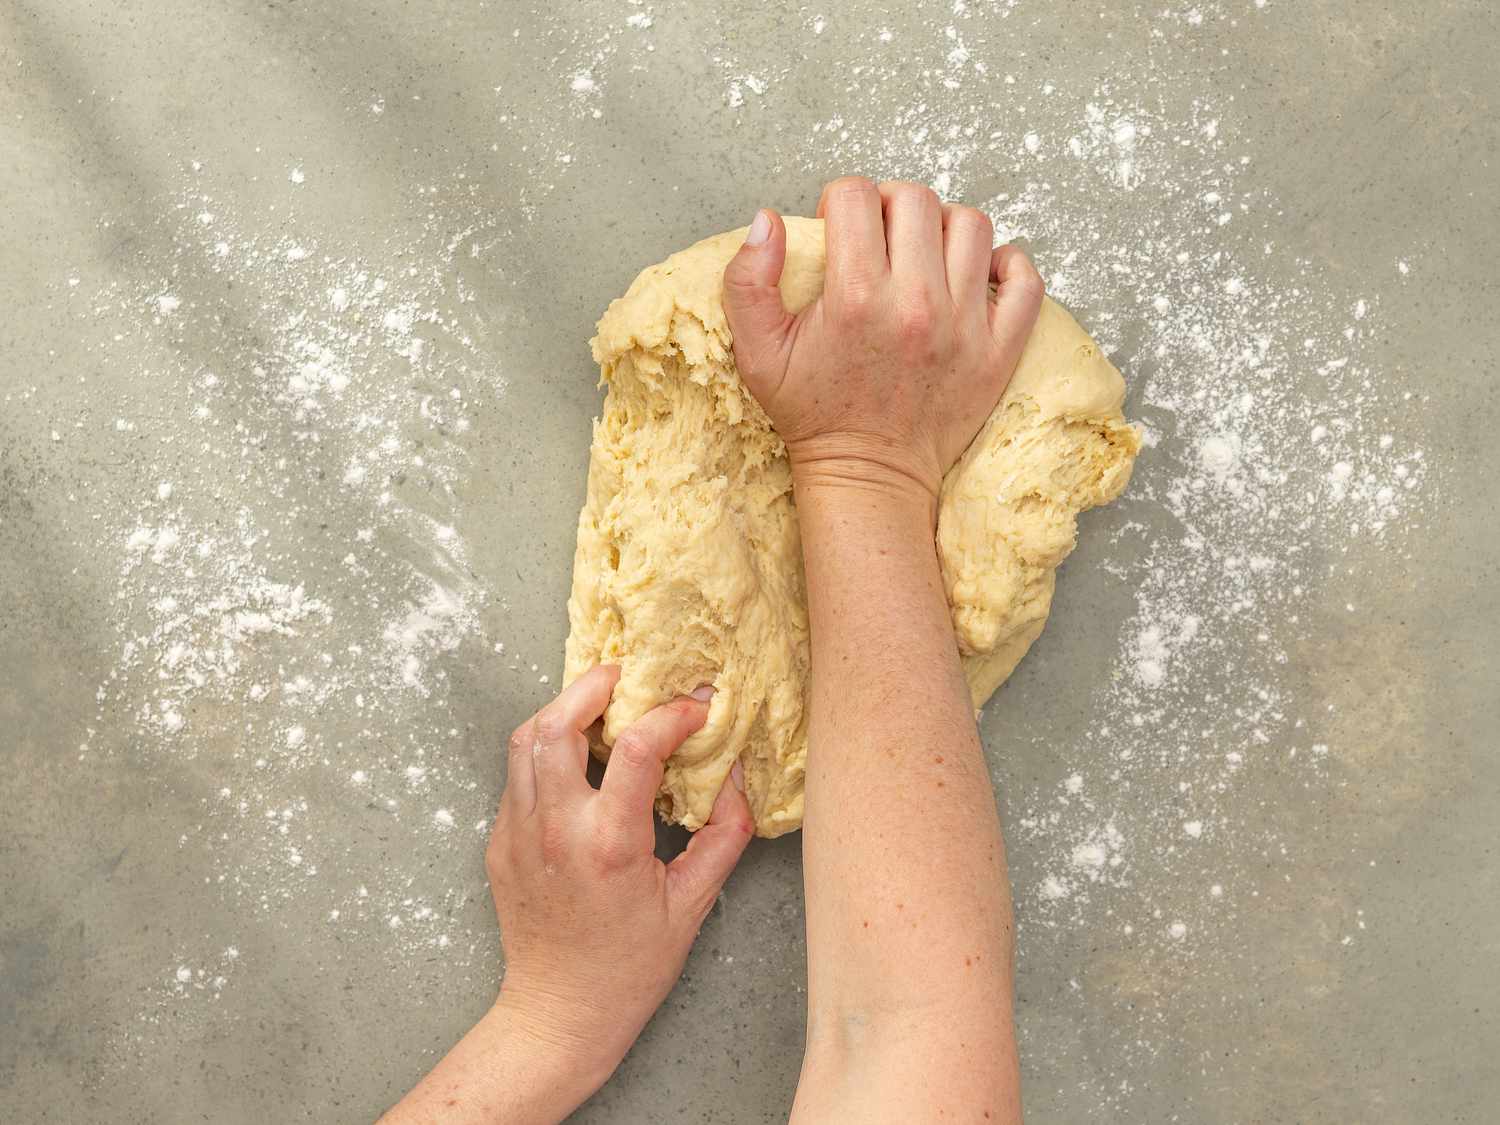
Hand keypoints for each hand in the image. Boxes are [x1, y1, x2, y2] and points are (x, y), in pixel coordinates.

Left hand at [487, 664, 753, 1089]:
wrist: (558, 1014)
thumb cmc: (628, 968)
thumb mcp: (692, 905)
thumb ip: (724, 835)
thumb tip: (738, 778)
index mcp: (608, 843)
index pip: (639, 746)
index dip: (674, 713)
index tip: (697, 708)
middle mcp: (554, 829)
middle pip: (557, 723)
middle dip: (594, 685)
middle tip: (629, 676)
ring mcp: (518, 833)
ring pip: (525, 739)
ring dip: (563, 710)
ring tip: (601, 706)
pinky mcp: (499, 842)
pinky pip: (518, 774)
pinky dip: (548, 750)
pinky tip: (581, 759)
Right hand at [722, 177, 1042, 508]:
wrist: (869, 474)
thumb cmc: (813, 413)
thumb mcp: (757, 353)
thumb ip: (747, 282)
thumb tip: (766, 220)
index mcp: (857, 298)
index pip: (856, 197)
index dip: (839, 201)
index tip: (836, 228)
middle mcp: (917, 304)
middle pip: (916, 201)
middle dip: (889, 205)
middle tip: (877, 236)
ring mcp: (966, 326)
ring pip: (971, 226)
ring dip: (943, 226)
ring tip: (922, 252)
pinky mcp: (999, 349)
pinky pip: (1026, 279)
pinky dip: (1007, 263)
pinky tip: (977, 273)